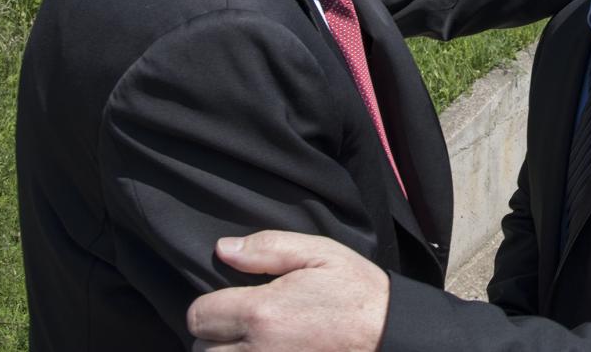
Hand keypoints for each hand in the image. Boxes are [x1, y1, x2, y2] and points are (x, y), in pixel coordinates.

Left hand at [188, 231, 388, 351]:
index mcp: (262, 312)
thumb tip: (223, 249)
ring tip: (256, 341)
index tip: (232, 302)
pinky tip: (266, 351)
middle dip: (217, 334)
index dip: (212, 305)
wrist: (391, 334)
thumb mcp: (320, 254)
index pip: (199, 315)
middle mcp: (258, 351)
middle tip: (245, 323)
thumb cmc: (358, 293)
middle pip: (202, 349)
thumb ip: (268, 247)